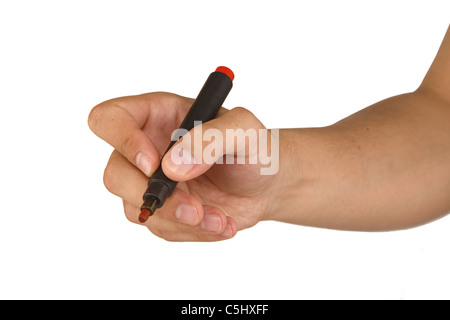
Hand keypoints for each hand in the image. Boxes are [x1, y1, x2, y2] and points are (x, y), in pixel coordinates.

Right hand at [88, 92, 279, 240]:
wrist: (267, 184)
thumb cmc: (256, 148)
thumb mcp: (245, 131)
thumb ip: (212, 138)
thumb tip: (172, 165)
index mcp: (159, 115)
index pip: (110, 119)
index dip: (122, 141)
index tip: (154, 164)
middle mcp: (148, 147)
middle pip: (114, 174)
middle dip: (154, 198)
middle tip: (194, 208)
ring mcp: (152, 181)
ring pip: (136, 208)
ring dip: (179, 221)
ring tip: (220, 218)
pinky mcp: (163, 209)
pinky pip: (160, 228)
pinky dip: (191, 232)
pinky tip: (220, 222)